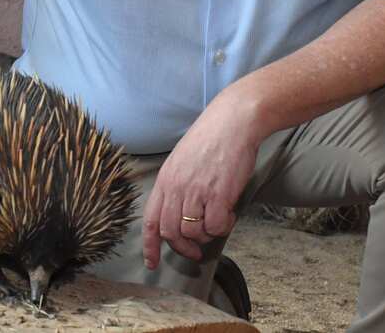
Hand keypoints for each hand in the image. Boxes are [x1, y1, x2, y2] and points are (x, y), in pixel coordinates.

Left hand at [142, 95, 262, 268]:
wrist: (234, 121)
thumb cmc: (212, 138)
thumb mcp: (183, 159)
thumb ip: (178, 185)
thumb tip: (182, 213)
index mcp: (165, 179)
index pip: (151, 220)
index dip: (150, 245)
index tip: (152, 263)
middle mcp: (176, 187)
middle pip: (171, 233)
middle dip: (184, 248)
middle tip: (196, 252)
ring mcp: (196, 191)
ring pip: (193, 232)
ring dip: (206, 234)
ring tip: (218, 220)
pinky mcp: (218, 194)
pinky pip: (216, 227)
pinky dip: (223, 227)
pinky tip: (229, 215)